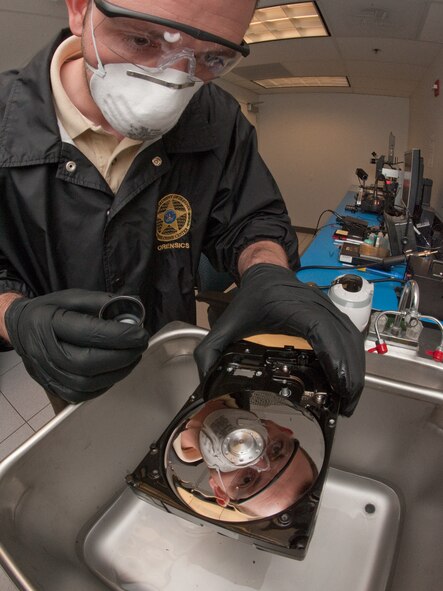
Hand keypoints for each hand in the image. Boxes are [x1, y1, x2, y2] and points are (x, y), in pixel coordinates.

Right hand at [4, 290, 148, 402]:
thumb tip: (132, 309)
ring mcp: (47, 372)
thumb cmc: (50, 311)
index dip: (119, 335)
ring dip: (118, 372)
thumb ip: (102, 302)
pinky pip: (83, 395)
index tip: (140, 334)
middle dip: (122, 356)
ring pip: (87, 383)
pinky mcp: (53, 387)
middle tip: (140, 346)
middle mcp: (45, 350)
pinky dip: (105, 385)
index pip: (88, 333)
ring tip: (133, 358)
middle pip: (87, 362)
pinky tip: (116, 371)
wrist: (22, 329)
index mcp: (48, 322)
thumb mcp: (73, 296)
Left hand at [194, 264, 364, 416]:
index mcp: (291, 307)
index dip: (333, 355)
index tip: (338, 382)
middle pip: (343, 338)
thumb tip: (206, 380)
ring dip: (355, 368)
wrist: (266, 272)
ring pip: (351, 338)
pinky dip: (353, 357)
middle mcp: (314, 305)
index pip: (320, 330)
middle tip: (346, 404)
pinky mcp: (332, 313)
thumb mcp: (227, 323)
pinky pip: (349, 335)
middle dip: (350, 373)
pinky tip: (349, 378)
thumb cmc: (252, 297)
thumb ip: (211, 350)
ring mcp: (326, 307)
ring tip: (350, 397)